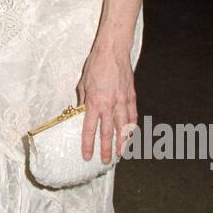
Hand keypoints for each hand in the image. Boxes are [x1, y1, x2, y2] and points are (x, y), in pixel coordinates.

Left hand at [76, 46, 136, 165]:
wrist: (113, 51)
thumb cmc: (95, 65)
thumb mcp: (83, 84)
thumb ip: (82, 101)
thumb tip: (81, 113)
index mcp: (94, 102)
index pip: (90, 129)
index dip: (88, 145)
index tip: (87, 156)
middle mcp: (109, 104)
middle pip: (108, 133)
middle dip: (107, 149)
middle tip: (107, 161)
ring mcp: (122, 101)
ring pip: (123, 128)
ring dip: (122, 142)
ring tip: (121, 154)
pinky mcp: (131, 96)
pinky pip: (132, 116)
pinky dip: (131, 127)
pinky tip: (130, 134)